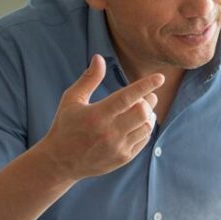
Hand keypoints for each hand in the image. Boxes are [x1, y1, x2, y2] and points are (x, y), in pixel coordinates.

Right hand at [38, 55, 162, 180]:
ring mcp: (117, 147)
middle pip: (142, 112)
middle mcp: (109, 133)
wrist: (60, 162)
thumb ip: (88, 79)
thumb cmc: (65, 126)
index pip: (127, 97)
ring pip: (147, 127)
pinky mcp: (123, 158)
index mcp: (97, 115)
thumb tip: (99, 57)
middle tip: (149, 96)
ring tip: (144, 109)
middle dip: (149, 101)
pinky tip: (139, 124)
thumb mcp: (72, 100)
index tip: (160, 78)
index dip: (145, 86)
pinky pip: (143, 141)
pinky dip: (145, 129)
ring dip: (149, 115)